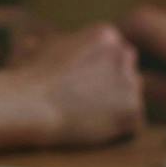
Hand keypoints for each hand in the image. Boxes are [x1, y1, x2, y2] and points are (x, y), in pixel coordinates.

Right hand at [12, 23, 142, 146]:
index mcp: (107, 35)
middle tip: (87, 101)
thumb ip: (62, 43)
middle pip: (130, 75)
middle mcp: (124, 54)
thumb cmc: (31, 76)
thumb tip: (37, 44)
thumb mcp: (47, 47)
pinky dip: (118, 131)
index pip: (117, 55)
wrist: (31, 104)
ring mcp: (131, 82)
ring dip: (117, 109)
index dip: (100, 73)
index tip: (81, 84)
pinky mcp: (134, 110)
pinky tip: (94, 127)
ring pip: (132, 99)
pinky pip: (133, 125)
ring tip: (87, 115)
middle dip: (114, 88)